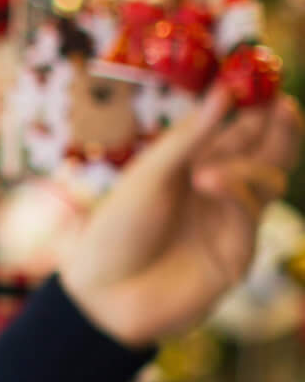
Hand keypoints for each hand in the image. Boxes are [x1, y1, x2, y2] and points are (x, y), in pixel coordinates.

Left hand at [59, 86, 301, 346]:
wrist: (101, 296)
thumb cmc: (116, 230)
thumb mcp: (149, 175)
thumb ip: (189, 137)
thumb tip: (226, 89)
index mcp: (198, 165)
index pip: (243, 129)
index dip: (260, 106)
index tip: (266, 85)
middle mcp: (221, 191)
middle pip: (271, 152)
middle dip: (280, 129)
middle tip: (280, 107)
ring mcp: (232, 222)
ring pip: (270, 180)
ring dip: (247, 166)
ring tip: (204, 174)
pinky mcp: (237, 254)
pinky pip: (251, 215)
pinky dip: (237, 195)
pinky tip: (210, 186)